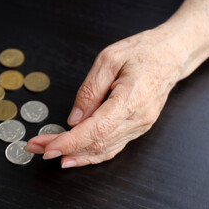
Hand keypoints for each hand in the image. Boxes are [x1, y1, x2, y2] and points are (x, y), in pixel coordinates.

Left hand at [26, 27, 188, 167]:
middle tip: (37, 146)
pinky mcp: (137, 128)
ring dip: (74, 154)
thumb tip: (73, 119)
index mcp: (130, 99)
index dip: (69, 142)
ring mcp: (139, 126)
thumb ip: (89, 90)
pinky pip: (112, 147)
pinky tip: (74, 157)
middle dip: (62, 147)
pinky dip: (91, 155)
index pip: (95, 130)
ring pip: (103, 150)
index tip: (47, 147)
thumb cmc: (142, 52)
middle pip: (95, 143)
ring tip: (48, 151)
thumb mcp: (109, 59)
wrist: (171, 55)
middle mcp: (137, 119)